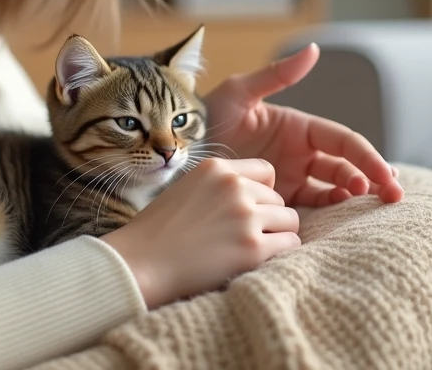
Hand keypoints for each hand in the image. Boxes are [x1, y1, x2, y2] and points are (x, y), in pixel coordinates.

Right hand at [100, 157, 299, 308]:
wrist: (142, 262)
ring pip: (290, 220)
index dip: (263, 190)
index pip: (266, 171)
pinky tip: (259, 260)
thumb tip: (259, 195)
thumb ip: (221, 185)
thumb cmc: (160, 230)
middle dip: (268, 216)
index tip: (250, 208)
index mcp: (217, 168)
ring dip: (277, 235)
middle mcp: (234, 187)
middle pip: (279, 199)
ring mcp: (246, 217)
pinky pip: (290, 244)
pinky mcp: (253, 248)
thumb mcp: (188, 187)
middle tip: (245, 236)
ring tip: (252, 248)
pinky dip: (280, 252)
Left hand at [202, 44, 403, 207]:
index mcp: (299, 126)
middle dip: (374, 181)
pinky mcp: (278, 200)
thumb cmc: (204, 118)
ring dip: (356, 199)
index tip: (386, 175)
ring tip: (368, 209)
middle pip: (347, 167)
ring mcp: (291, 178)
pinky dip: (330, 215)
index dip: (368, 157)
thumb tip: (313, 49)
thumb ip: (277, 76)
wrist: (176, 156)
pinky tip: (341, 220)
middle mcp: (300, 153)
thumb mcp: (239, 93)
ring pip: (335, 190)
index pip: (344, 142)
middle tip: (393, 198)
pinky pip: (311, 209)